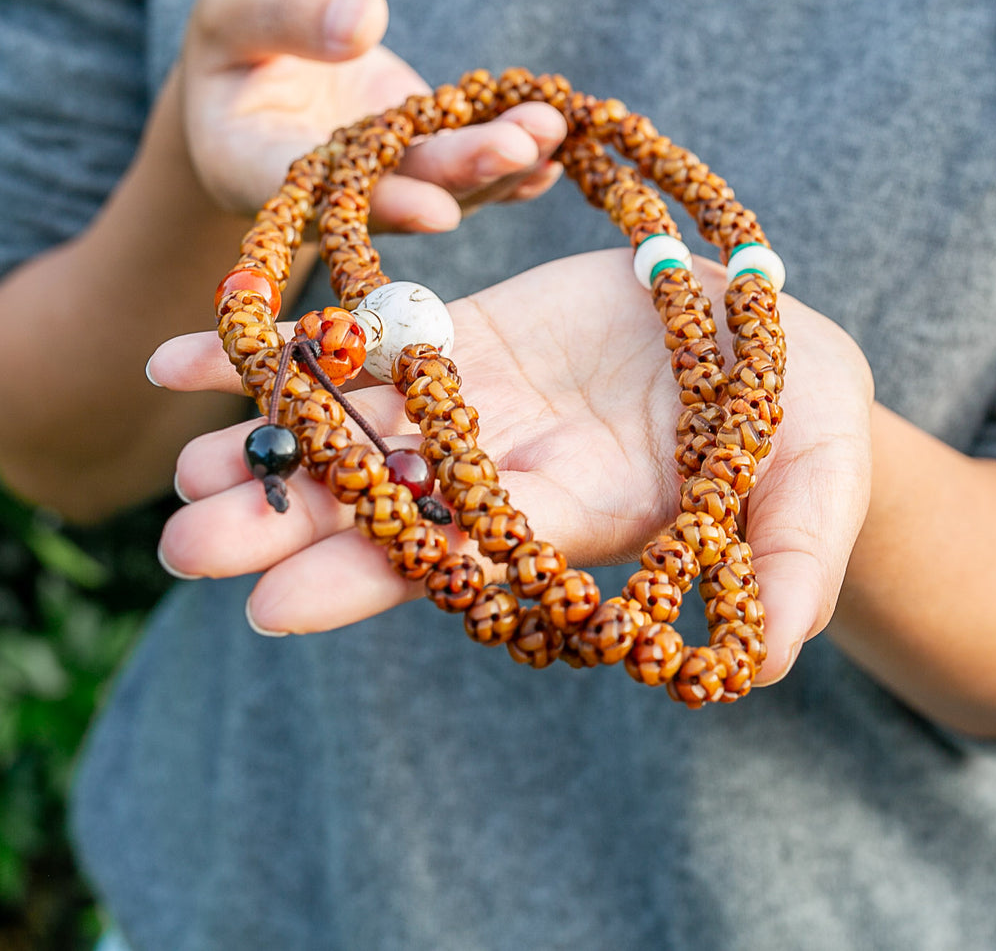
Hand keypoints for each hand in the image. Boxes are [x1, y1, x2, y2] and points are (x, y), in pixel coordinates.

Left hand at [149, 250, 873, 683]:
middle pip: (388, 500)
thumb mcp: (820, 483)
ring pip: (361, 423)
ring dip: (267, 441)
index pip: (470, 550)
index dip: (379, 575)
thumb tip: (765, 664)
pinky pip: (369, 338)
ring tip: (176, 462)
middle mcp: (513, 464)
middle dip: (289, 525)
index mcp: (581, 508)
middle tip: (181, 547)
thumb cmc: (808, 420)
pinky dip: (284, 347)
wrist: (771, 340)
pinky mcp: (471, 331)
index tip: (275, 607)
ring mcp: (484, 397)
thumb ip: (790, 563)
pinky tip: (191, 353)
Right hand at [180, 0, 565, 227]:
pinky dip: (513, 167)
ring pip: (446, 184)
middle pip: (402, 191)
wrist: (251, 80)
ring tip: (553, 129)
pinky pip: (468, 173)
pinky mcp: (417, 168)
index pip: (324, 195)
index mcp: (260, 169)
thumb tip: (365, 22)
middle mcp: (331, 196)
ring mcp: (382, 184)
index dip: (385, 205)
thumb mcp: (235, 11)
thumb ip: (286, 17)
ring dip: (502, 164)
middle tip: (520, 147)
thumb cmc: (232, 42)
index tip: (438, 211)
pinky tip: (558, 156)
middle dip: (463, 172)